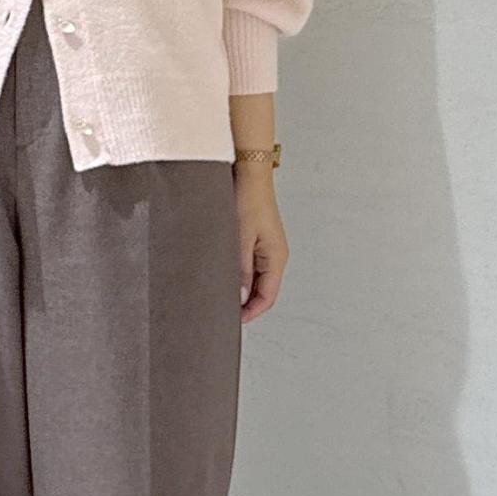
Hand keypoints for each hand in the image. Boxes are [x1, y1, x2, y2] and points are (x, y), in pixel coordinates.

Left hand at [235, 171, 287, 320]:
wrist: (249, 173)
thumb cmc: (247, 199)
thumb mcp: (240, 238)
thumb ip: (240, 270)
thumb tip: (240, 298)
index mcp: (276, 257)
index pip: (267, 297)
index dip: (251, 312)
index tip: (232, 321)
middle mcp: (274, 255)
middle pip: (262, 291)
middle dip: (245, 305)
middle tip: (222, 312)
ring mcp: (266, 249)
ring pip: (255, 280)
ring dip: (241, 290)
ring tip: (220, 296)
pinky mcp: (256, 241)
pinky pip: (250, 267)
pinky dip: (239, 276)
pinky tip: (224, 277)